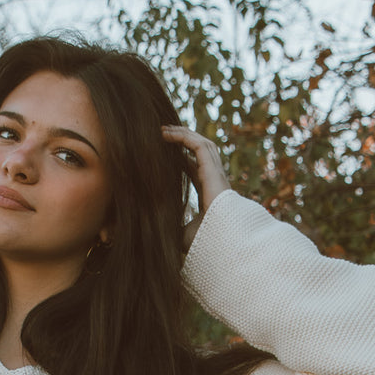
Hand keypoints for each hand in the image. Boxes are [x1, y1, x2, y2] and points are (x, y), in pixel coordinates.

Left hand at [161, 125, 230, 254]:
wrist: (219, 244)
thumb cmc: (205, 243)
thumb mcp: (183, 234)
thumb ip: (174, 228)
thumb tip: (155, 233)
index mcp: (208, 192)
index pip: (195, 168)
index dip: (181, 158)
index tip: (164, 154)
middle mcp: (213, 179)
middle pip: (199, 151)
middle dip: (182, 140)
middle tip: (162, 134)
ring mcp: (215, 173)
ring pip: (200, 144)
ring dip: (182, 134)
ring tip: (163, 130)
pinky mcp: (213, 170)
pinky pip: (198, 145)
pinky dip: (183, 137)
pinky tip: (167, 134)